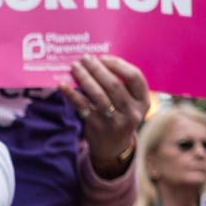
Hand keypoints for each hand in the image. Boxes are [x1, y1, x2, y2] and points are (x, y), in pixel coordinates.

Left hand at [58, 55, 148, 177]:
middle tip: (85, 58)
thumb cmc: (120, 116)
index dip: (118, 64)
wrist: (113, 147)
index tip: (103, 58)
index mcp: (143, 101)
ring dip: (85, 78)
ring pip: (98, 94)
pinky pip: (82, 106)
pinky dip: (71, 94)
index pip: (134, 77)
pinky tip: (62, 85)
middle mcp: (131, 112)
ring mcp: (114, 121)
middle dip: (98, 68)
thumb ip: (122, 85)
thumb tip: (97, 61)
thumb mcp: (130, 103)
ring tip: (75, 67)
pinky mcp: (97, 126)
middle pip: (114, 84)